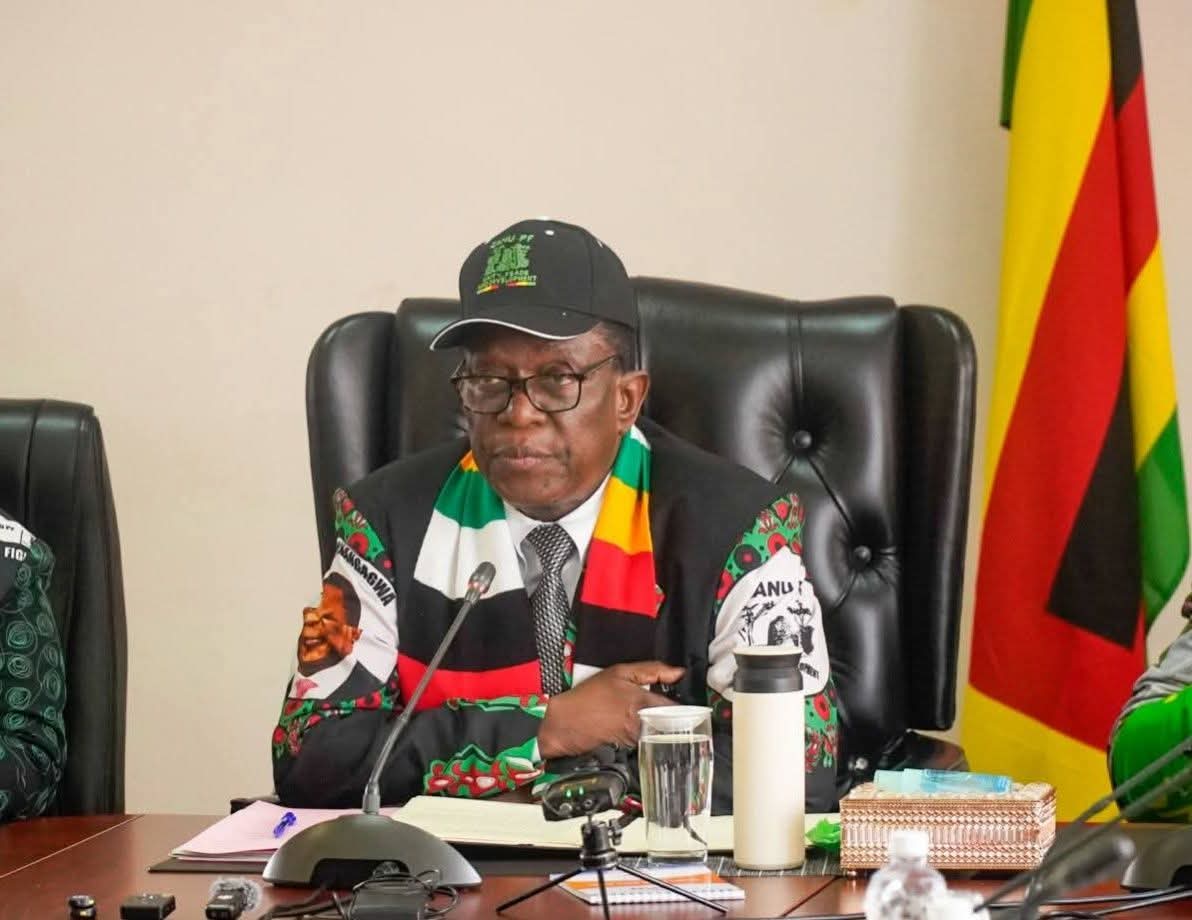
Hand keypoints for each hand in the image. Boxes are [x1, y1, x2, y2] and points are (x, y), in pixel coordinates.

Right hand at [537, 660, 685, 758]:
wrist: (564, 722)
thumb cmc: (588, 697)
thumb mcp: (620, 672)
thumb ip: (653, 670)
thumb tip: (678, 672)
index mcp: (643, 702)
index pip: (678, 709)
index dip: (687, 708)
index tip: (691, 708)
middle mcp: (642, 724)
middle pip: (672, 725)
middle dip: (677, 721)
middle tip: (678, 716)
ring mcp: (635, 740)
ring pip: (660, 736)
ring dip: (663, 731)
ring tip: (657, 723)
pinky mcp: (628, 752)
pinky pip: (646, 745)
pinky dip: (648, 739)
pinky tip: (641, 733)